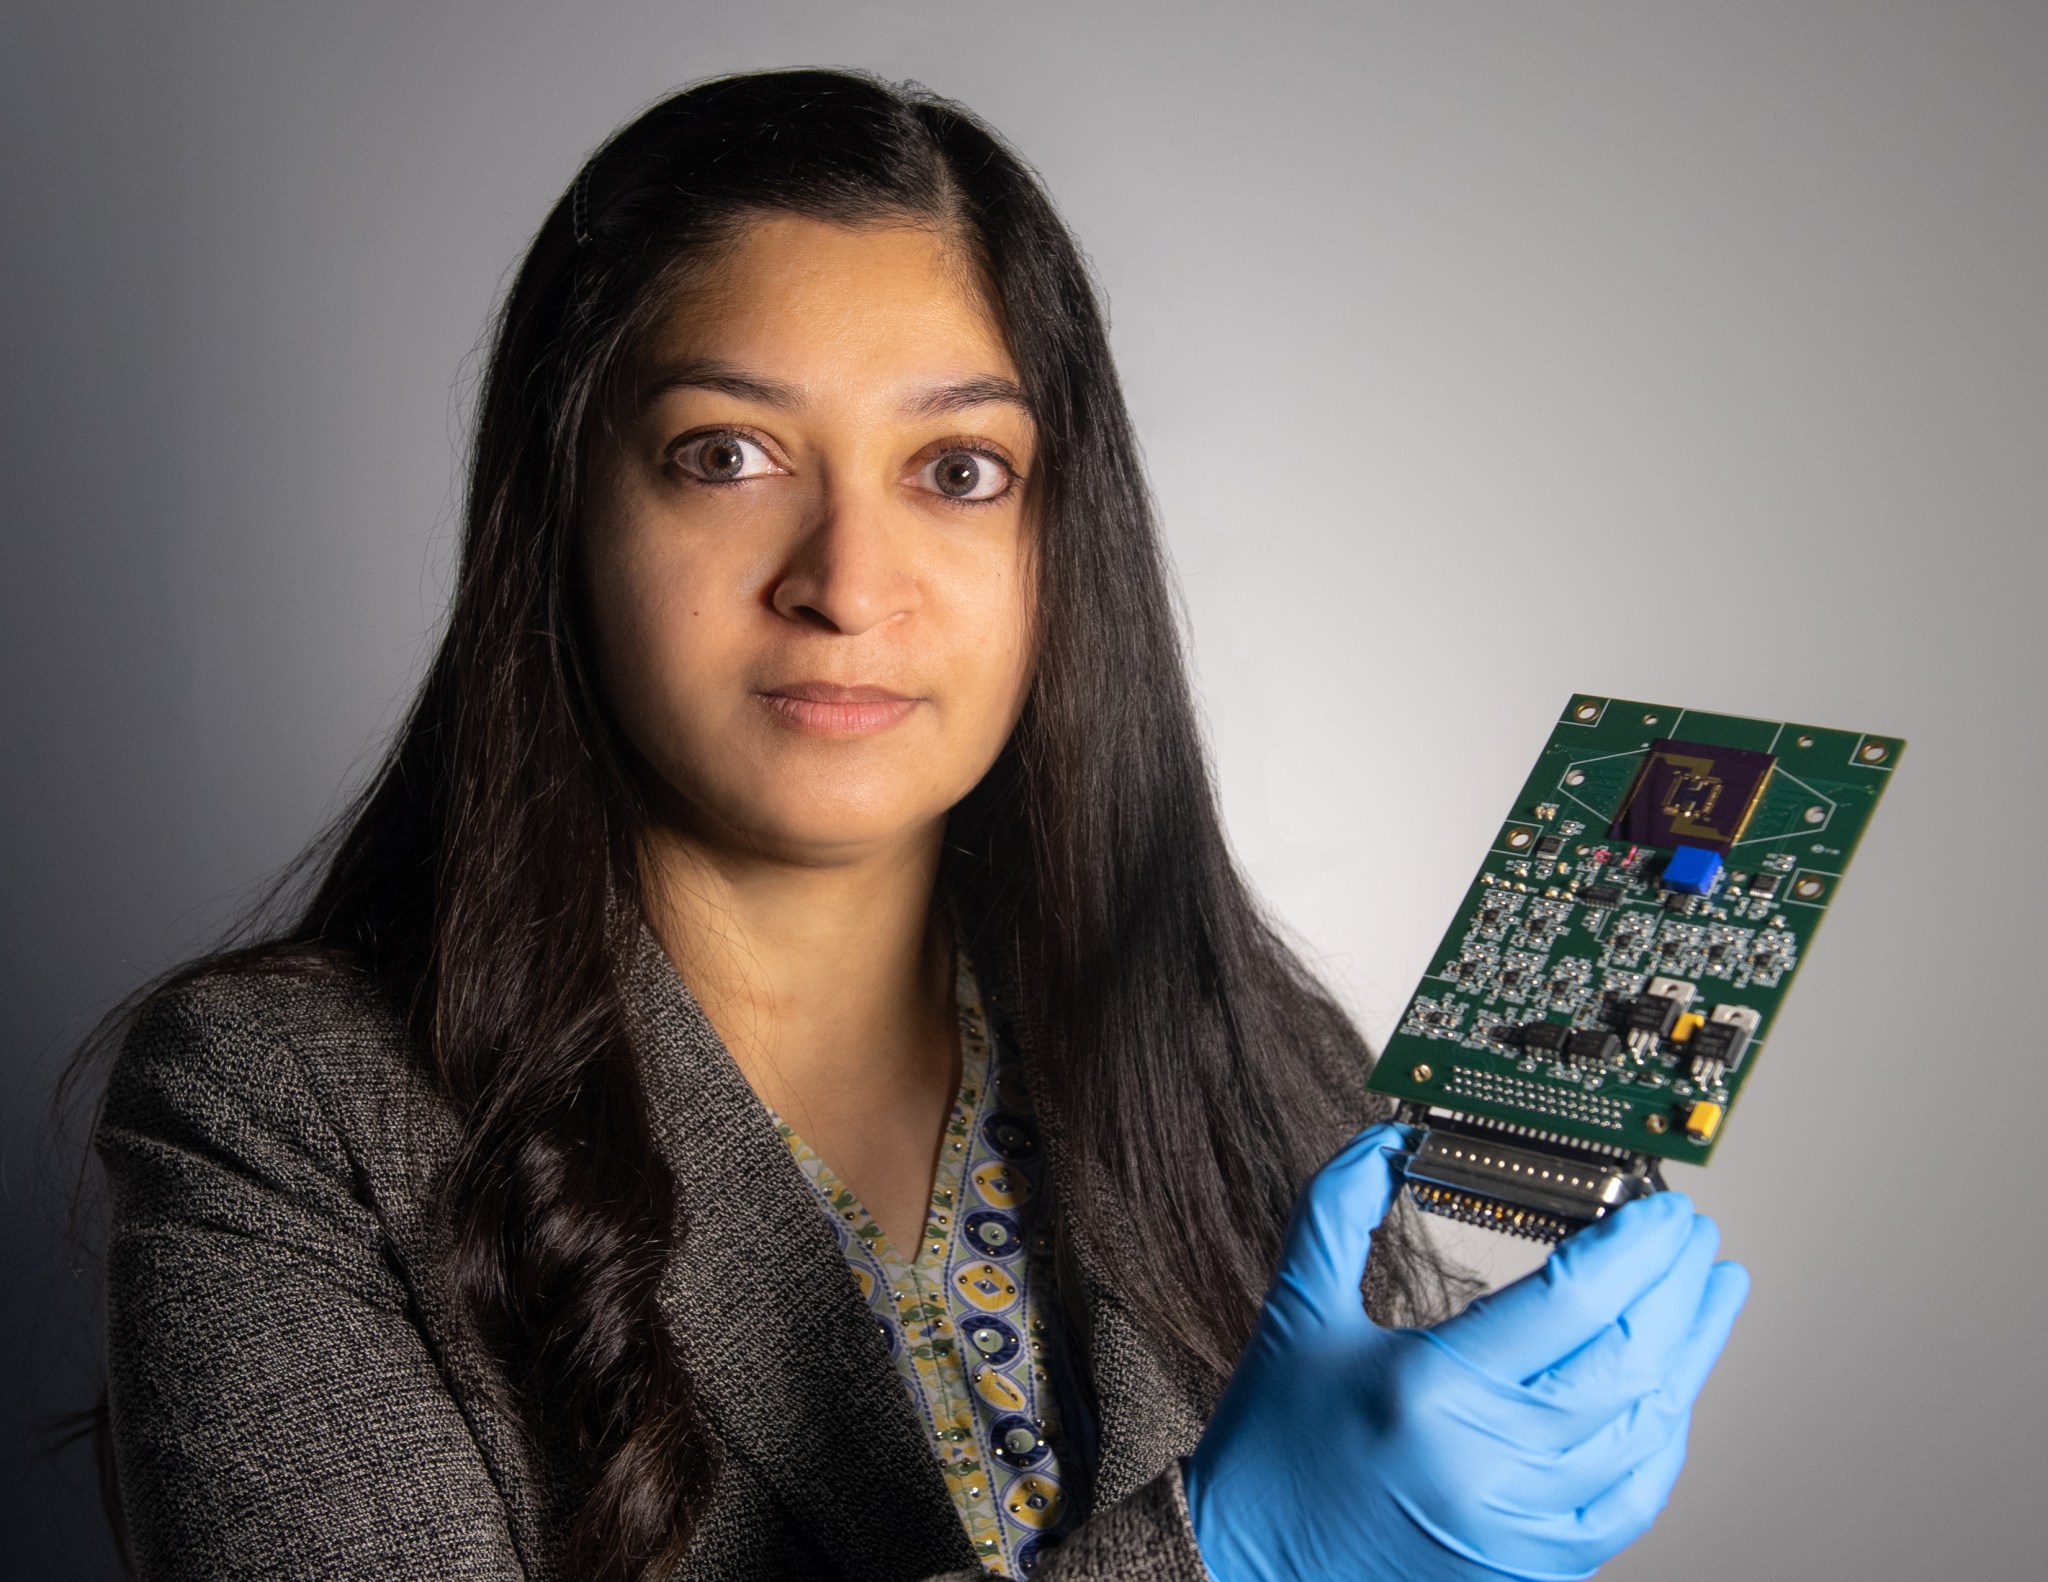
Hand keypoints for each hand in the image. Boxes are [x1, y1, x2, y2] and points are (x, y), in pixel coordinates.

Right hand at [1182, 1125, 1748, 1581]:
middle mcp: (1486, 1461)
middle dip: (1680, 1287)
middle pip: (1629, 1360)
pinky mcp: (1531, 1564)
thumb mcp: (1297, 1310)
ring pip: (1646, 1428)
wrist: (1248, 1557)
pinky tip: (1674, 1394)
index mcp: (1429, 1387)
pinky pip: (1632, 1500)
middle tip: (1694, 1237)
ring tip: (1708, 1298)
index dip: (1636, 1246)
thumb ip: (1340, 1208)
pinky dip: (1665, 1439)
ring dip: (1691, 1354)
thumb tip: (1391, 1140)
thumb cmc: (1270, 1439)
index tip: (1662, 1207)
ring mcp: (1518, 1523)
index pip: (1572, 1299)